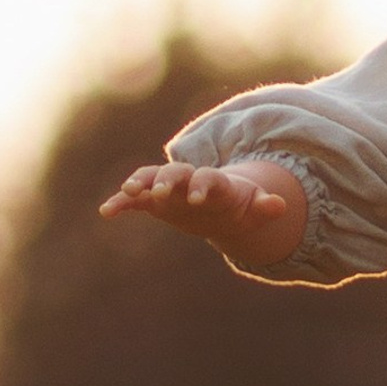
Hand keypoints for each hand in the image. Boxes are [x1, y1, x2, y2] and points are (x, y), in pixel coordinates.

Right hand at [99, 161, 293, 243]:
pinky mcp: (153, 199)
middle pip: (175, 173)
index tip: (198, 198)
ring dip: (139, 183)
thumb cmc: (237, 206)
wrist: (217, 204)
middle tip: (162, 191)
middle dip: (168, 180)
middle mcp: (188, 179)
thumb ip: (265, 207)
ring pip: (150, 178)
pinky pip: (134, 198)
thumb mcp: (254, 208)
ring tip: (127, 192)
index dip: (203, 185)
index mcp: (213, 181)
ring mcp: (168, 187)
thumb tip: (281, 206)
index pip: (208, 178)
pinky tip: (106, 212)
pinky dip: (121, 202)